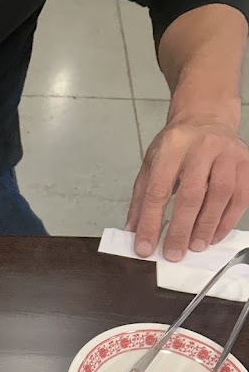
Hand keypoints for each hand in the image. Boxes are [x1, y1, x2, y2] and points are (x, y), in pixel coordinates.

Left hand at [126, 116, 248, 260]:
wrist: (206, 118)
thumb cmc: (177, 145)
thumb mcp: (151, 164)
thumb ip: (141, 198)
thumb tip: (133, 232)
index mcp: (172, 147)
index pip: (158, 190)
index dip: (150, 222)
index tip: (145, 247)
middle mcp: (202, 147)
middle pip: (191, 194)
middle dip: (181, 229)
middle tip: (174, 253)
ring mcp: (227, 153)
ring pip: (220, 194)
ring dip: (206, 226)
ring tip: (195, 246)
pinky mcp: (245, 163)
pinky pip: (241, 196)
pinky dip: (227, 220)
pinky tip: (214, 235)